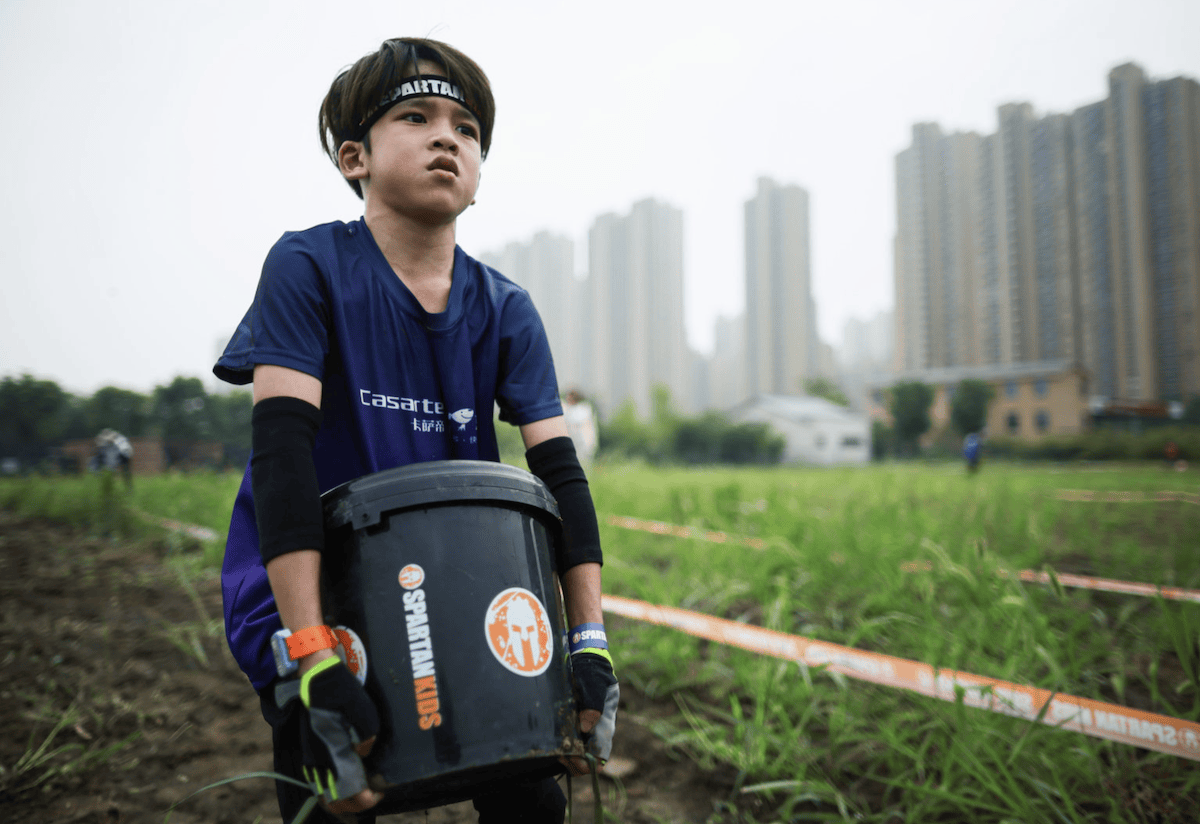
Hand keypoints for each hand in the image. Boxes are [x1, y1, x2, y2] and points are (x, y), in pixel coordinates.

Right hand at [297, 657, 382, 813]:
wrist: (312, 669)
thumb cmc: (337, 686)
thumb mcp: (361, 706)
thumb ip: (366, 733)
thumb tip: (363, 753)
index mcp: (330, 749)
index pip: (346, 790)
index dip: (362, 799)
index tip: (377, 794)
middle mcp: (317, 758)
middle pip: (332, 800)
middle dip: (352, 804)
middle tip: (371, 795)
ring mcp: (311, 754)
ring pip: (324, 792)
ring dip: (342, 798)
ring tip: (361, 790)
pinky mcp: (310, 747)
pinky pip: (319, 780)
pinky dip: (332, 788)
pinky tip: (346, 778)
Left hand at [563, 652, 618, 774]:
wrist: (583, 654)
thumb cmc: (590, 666)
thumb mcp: (594, 681)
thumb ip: (594, 703)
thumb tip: (585, 728)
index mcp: (606, 720)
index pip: (601, 754)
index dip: (587, 762)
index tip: (570, 757)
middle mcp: (597, 727)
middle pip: (589, 759)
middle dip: (574, 762)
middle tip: (559, 755)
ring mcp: (586, 726)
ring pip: (579, 753)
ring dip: (567, 755)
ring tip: (554, 749)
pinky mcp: (576, 721)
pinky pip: (571, 742)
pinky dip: (562, 746)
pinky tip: (552, 741)